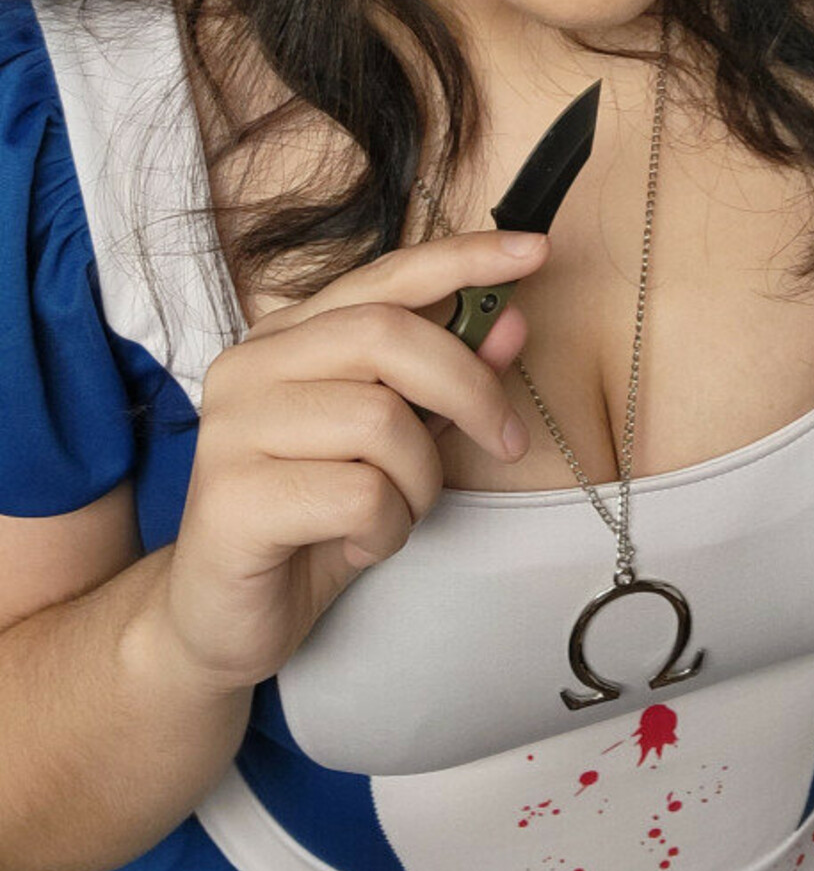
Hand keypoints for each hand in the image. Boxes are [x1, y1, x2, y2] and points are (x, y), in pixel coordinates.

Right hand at [150, 229, 546, 694]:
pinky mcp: (232, 495)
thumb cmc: (314, 522)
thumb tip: (509, 323)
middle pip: (387, 335)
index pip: (385, 276)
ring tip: (395, 514)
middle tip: (507, 441)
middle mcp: (253, 364)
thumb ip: (445, 383)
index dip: (463, 259)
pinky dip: (386, 528)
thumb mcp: (396, 447)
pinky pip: (359, 493)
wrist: (222, 620)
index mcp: (289, 336)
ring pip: (381, 421)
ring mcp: (233, 426)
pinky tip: (360, 544)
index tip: (534, 250)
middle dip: (468, 387)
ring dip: (420, 481)